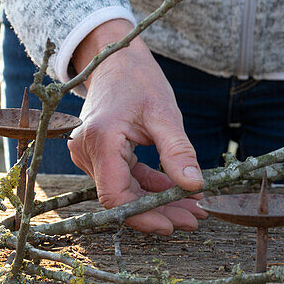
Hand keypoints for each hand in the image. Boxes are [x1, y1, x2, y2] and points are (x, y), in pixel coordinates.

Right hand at [67, 19, 206, 233]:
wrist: (115, 59)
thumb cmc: (139, 80)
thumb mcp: (165, 114)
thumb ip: (178, 152)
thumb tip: (194, 186)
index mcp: (101, 140)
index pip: (116, 196)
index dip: (144, 216)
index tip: (174, 224)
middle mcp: (87, 151)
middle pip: (122, 197)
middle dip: (160, 211)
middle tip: (196, 218)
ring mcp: (90, 154)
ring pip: (125, 190)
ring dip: (158, 200)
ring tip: (193, 207)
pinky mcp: (98, 154)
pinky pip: (124, 178)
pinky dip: (149, 186)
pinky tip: (177, 190)